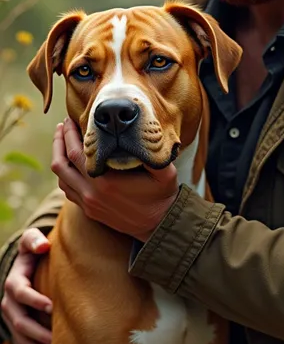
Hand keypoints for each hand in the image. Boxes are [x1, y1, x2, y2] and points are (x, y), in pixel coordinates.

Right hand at [1, 228, 53, 343]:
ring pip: (23, 342)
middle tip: (57, 341)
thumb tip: (43, 246)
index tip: (51, 305)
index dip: (34, 299)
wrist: (24, 268)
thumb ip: (34, 240)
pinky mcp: (19, 334)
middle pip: (21, 323)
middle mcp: (9, 306)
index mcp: (14, 283)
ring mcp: (13, 322)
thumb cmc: (32, 253)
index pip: (20, 292)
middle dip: (39, 333)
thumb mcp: (30, 241)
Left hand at [51, 119, 179, 240]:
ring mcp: (88, 204)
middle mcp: (92, 194)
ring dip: (58, 157)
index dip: (69, 134)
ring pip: (60, 179)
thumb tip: (142, 132)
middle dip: (60, 141)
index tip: (70, 119)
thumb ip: (153, 154)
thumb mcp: (164, 172)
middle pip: (61, 164)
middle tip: (62, 125)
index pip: (77, 153)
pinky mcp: (89, 211)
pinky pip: (68, 191)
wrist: (159, 224)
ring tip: (62, 141)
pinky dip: (64, 175)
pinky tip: (69, 163)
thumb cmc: (161, 195)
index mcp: (106, 182)